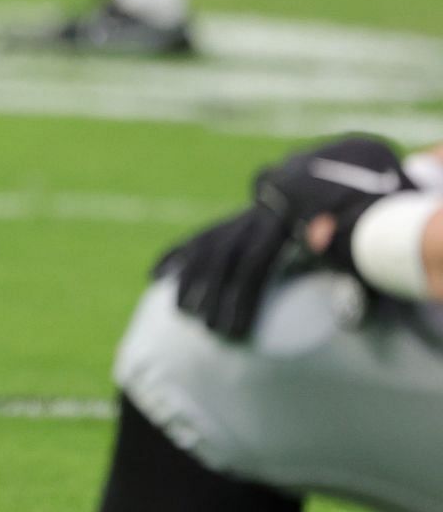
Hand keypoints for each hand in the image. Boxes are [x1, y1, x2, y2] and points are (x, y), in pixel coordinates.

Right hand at [157, 135, 412, 337]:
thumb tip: (318, 239)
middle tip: (211, 332)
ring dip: (189, 279)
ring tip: (182, 312)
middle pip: (223, 258)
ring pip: (205, 247)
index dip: (241, 298)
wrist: (336, 179)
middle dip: (212, 296)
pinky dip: (174, 255)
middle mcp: (253, 217)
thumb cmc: (352, 221)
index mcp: (283, 221)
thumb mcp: (355, 232)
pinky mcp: (231, 221)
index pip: (253, 263)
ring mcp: (239, 217)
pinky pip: (197, 237)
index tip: (236, 332)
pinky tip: (155, 276)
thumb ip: (342, 241)